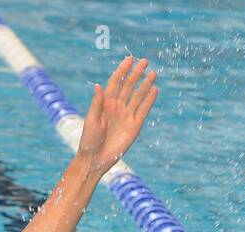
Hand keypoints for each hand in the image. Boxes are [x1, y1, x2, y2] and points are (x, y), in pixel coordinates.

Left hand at [76, 55, 158, 176]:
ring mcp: (126, 115)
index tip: (130, 59)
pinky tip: (155, 90)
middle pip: (128, 86)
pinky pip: (143, 109)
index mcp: (105, 104)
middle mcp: (116, 107)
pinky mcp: (135, 125)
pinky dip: (149, 100)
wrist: (95, 159)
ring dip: (145, 84)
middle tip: (145, 61)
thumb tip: (98, 85)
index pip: (115, 83)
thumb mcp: (91, 120)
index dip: (122, 71)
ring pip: (138, 96)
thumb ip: (97, 103)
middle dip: (136, 73)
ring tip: (153, 73)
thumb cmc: (89, 141)